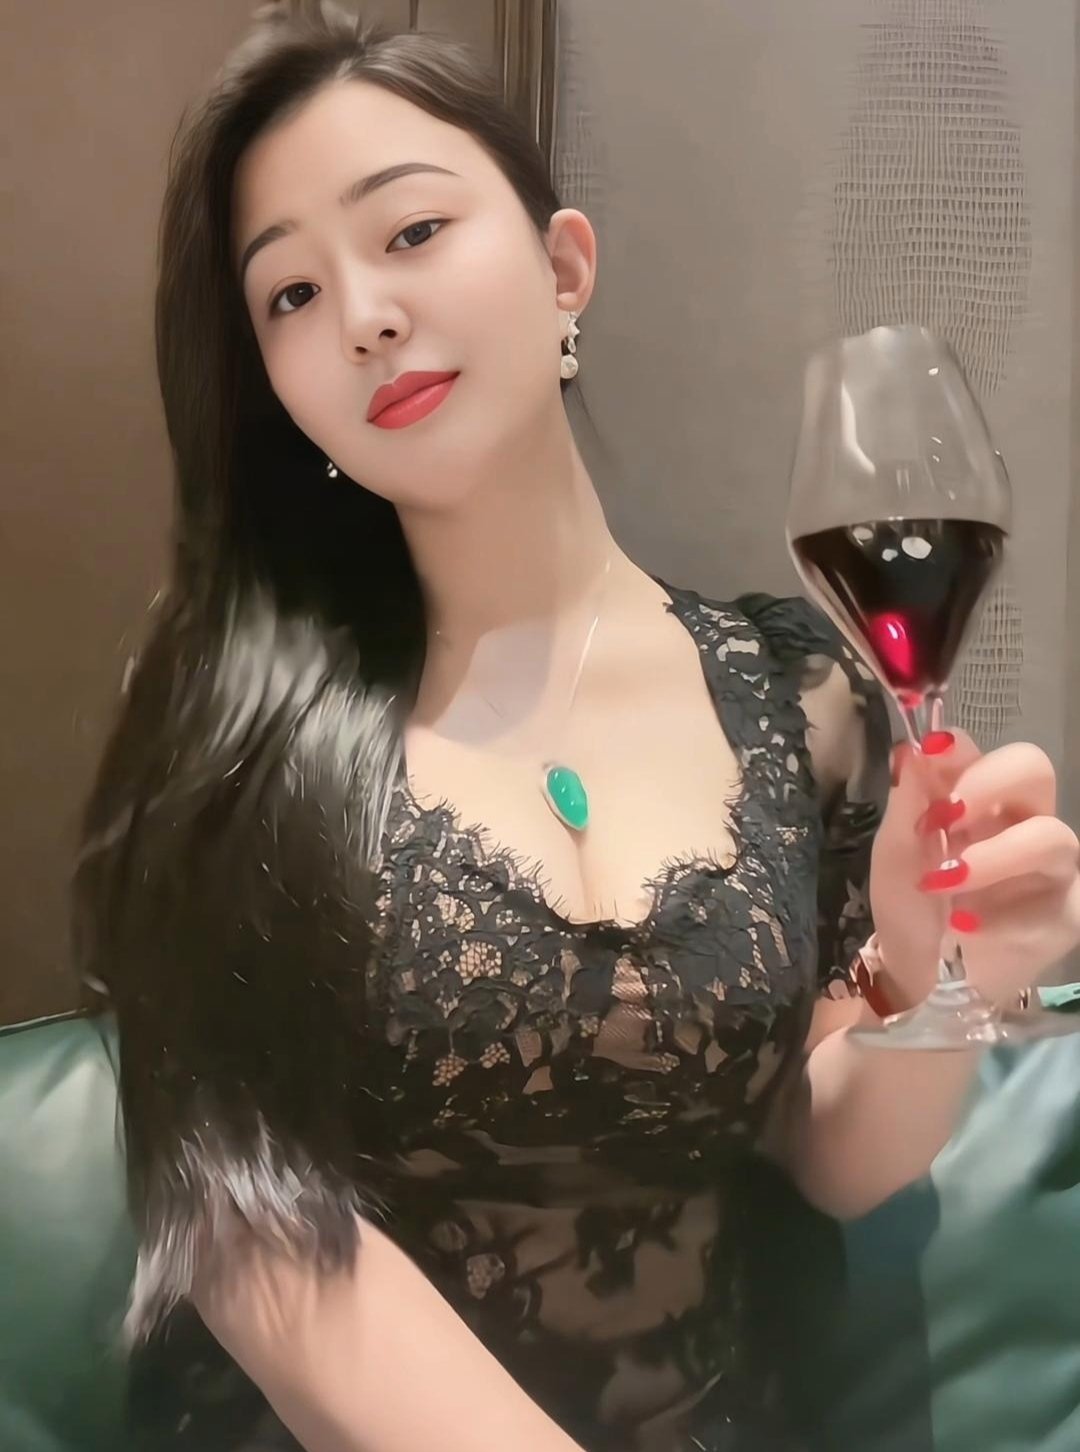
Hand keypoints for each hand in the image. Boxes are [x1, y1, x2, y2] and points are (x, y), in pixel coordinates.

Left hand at [868, 731, 1079, 1008]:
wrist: (921, 976)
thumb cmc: (911, 905)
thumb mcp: (896, 853)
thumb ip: (908, 802)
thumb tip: (911, 749)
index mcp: (977, 799)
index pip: (978, 752)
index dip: (958, 747)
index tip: (928, 754)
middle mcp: (1021, 821)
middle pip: (1036, 769)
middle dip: (993, 780)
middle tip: (951, 812)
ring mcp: (1050, 868)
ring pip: (1053, 837)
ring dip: (993, 857)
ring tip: (946, 882)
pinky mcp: (1065, 915)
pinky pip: (1052, 902)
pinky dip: (1001, 915)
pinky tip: (966, 925)